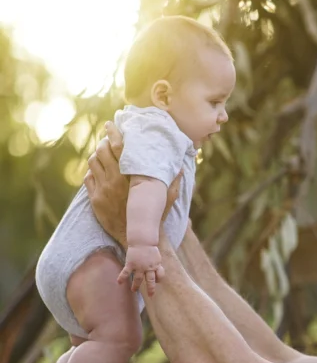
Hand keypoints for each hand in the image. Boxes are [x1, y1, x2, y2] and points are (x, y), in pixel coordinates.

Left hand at [84, 121, 181, 244]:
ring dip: (97, 157)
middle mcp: (115, 181)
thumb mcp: (167, 199)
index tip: (111, 124)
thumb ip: (173, 182)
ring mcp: (103, 190)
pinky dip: (92, 172)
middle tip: (108, 142)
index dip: (114, 133)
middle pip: (102, 151)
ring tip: (103, 156)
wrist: (136, 238)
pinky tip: (99, 173)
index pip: (119, 147)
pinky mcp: (95, 200)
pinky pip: (88, 179)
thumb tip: (181, 167)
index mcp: (131, 176)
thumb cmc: (154, 217)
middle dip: (104, 143)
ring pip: (93, 163)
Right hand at [118, 244, 165, 294]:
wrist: (142, 241)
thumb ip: (156, 265)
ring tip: (133, 290)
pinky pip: (126, 273)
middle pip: (150, 280)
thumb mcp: (156, 257)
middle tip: (150, 295)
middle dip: (150, 289)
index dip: (159, 278)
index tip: (157, 280)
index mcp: (156, 265)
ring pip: (138, 279)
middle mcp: (148, 268)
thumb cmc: (149, 249)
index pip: (160, 275)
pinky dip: (122, 277)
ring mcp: (139, 266)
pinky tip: (119, 282)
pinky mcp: (131, 264)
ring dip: (136, 286)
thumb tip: (155, 272)